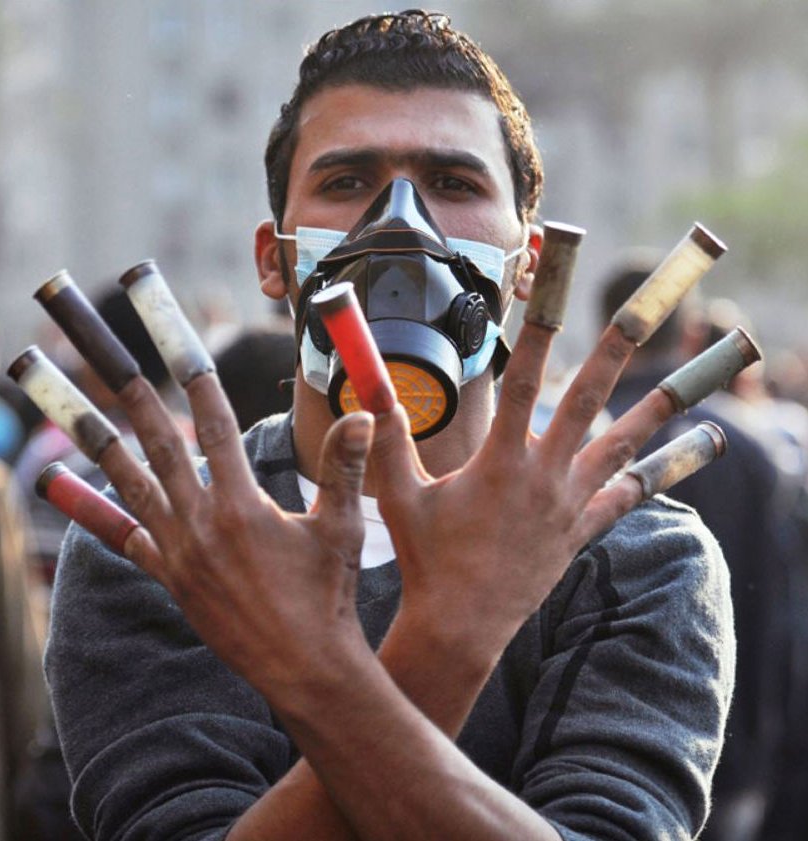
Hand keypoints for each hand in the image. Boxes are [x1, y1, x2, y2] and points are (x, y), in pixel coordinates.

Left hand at [99, 372, 373, 696]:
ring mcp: (179, 554)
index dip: (200, 383)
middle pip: (161, 446)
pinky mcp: (172, 580)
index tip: (183, 347)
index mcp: (242, 505)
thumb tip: (363, 418)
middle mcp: (200, 524)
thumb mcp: (341, 527)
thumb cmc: (328, 595)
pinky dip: (105, 513)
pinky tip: (79, 493)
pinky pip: (130, 539)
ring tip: (75, 416)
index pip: (216, 427)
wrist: (303, 667)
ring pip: (133, 487)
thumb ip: (344, 467)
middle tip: (113, 363)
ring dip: (103, 446)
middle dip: (136, 398)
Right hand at [369, 315, 675, 664]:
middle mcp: (544, 475)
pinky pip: (626, 497)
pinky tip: (685, 454)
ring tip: (690, 385)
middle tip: (641, 312)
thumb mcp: (399, 496)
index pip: (520, 380)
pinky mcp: (579, 530)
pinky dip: (654, 474)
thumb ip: (386, 442)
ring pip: (622, 445)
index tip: (550, 293)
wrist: (461, 623)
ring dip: (656, 409)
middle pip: (586, 399)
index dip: (535, 332)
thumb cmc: (427, 559)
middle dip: (613, 349)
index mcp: (500, 461)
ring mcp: (568, 504)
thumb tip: (368, 396)